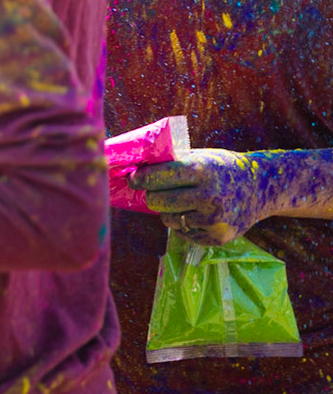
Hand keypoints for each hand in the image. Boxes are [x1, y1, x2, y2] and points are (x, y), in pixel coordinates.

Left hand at [134, 148, 270, 245]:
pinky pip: (184, 233)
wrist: (261, 187)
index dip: (140, 179)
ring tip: (186, 202)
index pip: (158, 177)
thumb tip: (133, 167)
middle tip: (157, 192)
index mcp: (201, 170)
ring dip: (170, 211)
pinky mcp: (219, 236)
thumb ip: (170, 162)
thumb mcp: (200, 157)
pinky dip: (185, 225)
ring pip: (168, 219)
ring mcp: (215, 219)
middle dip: (153, 196)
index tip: (133, 180)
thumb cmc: (221, 168)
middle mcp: (209, 195)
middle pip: (157, 201)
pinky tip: (199, 214)